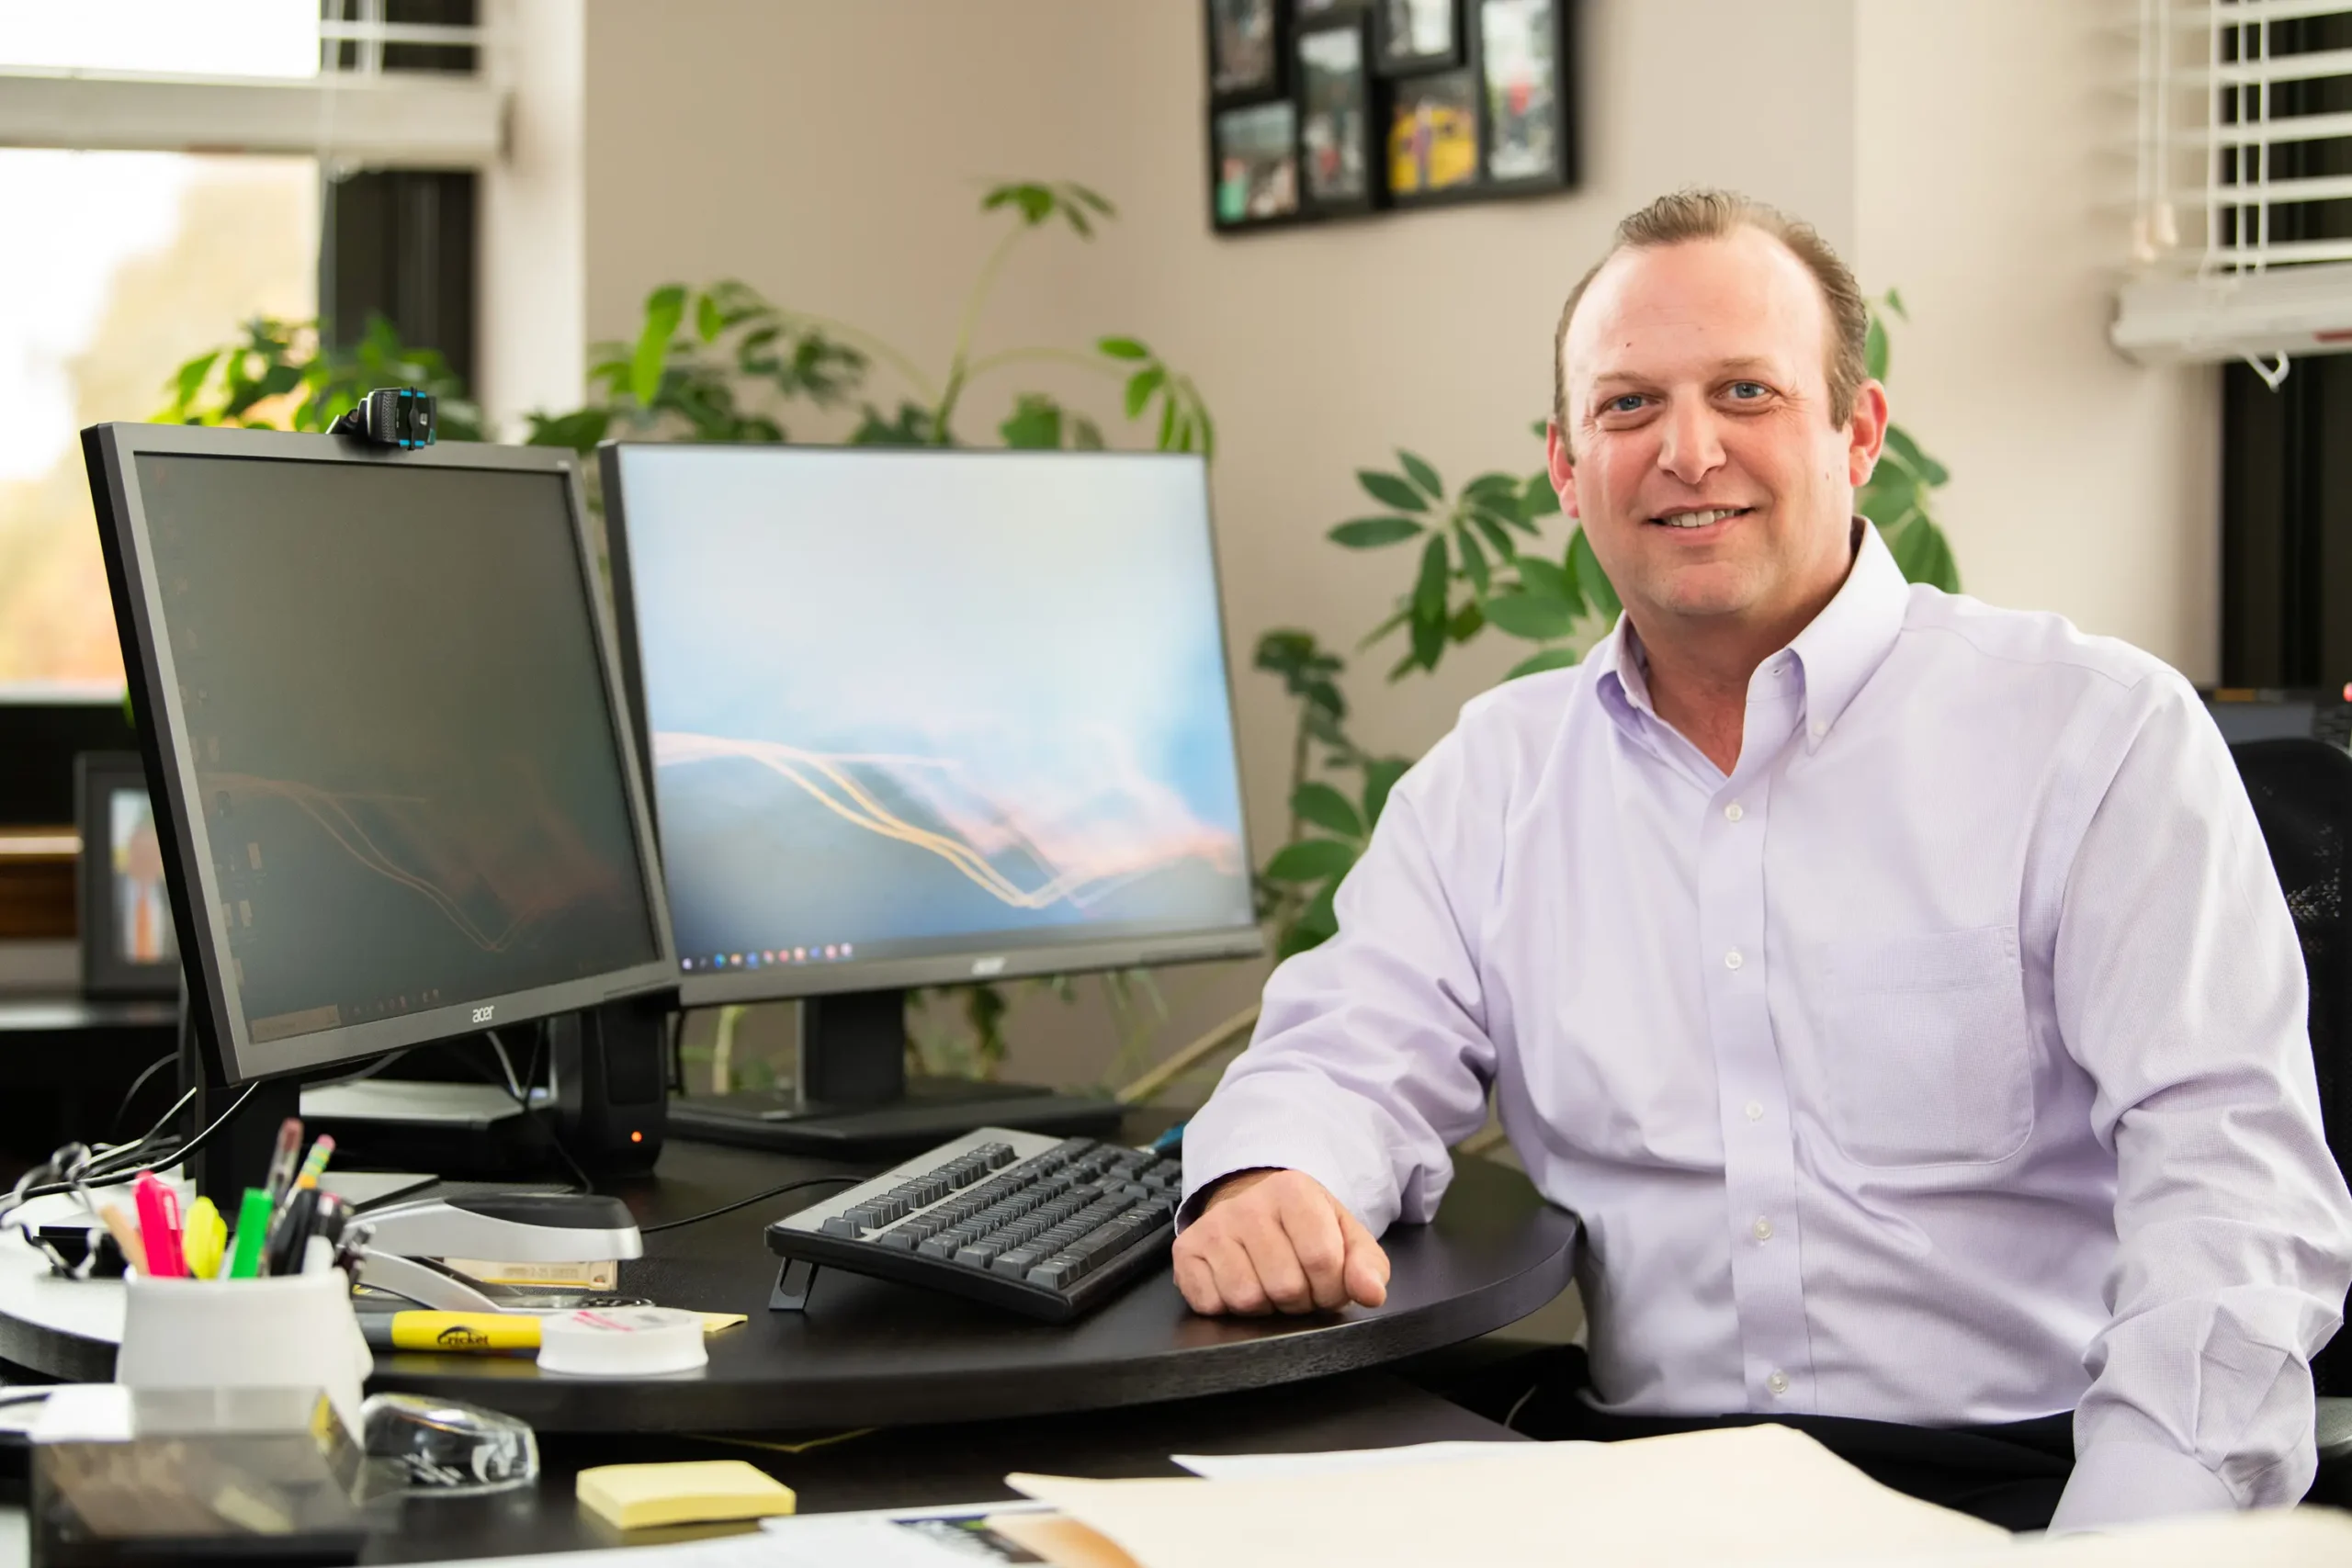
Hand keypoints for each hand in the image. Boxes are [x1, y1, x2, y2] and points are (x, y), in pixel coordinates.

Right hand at [1171, 1168, 1390, 1315]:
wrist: (1253, 1208)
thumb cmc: (1305, 1228)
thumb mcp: (1345, 1237)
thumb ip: (1368, 1265)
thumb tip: (1371, 1293)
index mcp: (1293, 1191)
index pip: (1323, 1261)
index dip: (1332, 1288)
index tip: (1328, 1283)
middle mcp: (1247, 1204)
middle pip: (1285, 1286)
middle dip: (1300, 1300)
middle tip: (1298, 1284)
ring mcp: (1212, 1227)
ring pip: (1247, 1298)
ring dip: (1266, 1306)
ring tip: (1270, 1284)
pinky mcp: (1186, 1250)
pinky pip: (1211, 1304)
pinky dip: (1229, 1307)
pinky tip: (1239, 1283)